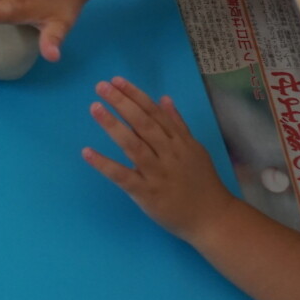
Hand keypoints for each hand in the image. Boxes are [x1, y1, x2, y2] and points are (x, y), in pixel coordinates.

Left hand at [82, 77, 236, 242]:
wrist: (213, 219)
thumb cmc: (202, 183)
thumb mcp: (195, 149)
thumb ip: (178, 124)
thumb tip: (164, 98)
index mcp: (180, 141)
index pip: (155, 112)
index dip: (135, 95)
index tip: (117, 81)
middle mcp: (169, 153)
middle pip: (143, 124)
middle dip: (122, 103)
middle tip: (101, 86)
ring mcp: (157, 173)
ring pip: (133, 145)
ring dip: (113, 125)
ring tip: (95, 108)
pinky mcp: (147, 193)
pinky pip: (123, 176)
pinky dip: (105, 164)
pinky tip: (87, 153)